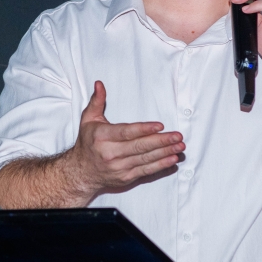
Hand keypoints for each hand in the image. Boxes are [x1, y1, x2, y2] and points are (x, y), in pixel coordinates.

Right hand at [65, 81, 184, 198]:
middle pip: (140, 147)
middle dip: (161, 141)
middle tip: (177, 136)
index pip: (126, 132)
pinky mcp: (126, 178)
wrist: (81, 172)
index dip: (144, 129)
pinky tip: (172, 159)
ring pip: (146, 159)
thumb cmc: (88, 143)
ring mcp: (119, 168)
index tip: (160, 126)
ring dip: (165, 153)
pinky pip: (146, 171)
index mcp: (102, 137)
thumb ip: (96, 101)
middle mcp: (110, 153)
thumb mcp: (88, 120)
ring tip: (180, 146)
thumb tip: (99, 84)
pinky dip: (161, 166)